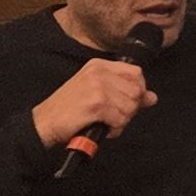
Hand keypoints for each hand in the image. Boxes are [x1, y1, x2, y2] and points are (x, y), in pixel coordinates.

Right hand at [32, 56, 149, 153]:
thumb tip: (152, 97)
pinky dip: (115, 129)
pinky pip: (121, 119)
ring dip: (122, 121)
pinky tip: (103, 128)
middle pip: (136, 91)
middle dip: (131, 109)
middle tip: (115, 117)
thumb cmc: (69, 110)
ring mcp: (97, 87)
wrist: (43, 123)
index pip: (136, 73)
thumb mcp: (97, 93)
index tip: (129, 103)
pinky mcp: (95, 104)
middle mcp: (98, 72)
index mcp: (98, 66)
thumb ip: (125, 92)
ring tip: (106, 123)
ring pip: (131, 106)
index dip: (138, 91)